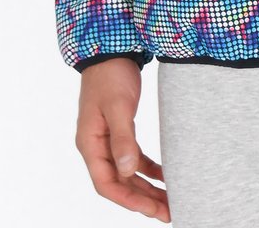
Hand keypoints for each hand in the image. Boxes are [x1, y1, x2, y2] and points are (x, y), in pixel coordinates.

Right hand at [76, 58, 169, 220]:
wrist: (111, 48)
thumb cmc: (110, 75)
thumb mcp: (118, 106)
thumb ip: (122, 138)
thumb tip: (127, 171)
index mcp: (89, 144)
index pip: (107, 184)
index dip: (129, 200)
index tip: (152, 210)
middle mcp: (96, 146)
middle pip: (119, 183)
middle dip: (143, 200)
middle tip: (168, 212)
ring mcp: (107, 139)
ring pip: (127, 173)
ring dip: (147, 188)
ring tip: (169, 200)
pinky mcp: (119, 130)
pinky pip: (133, 158)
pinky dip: (147, 169)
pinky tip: (164, 175)